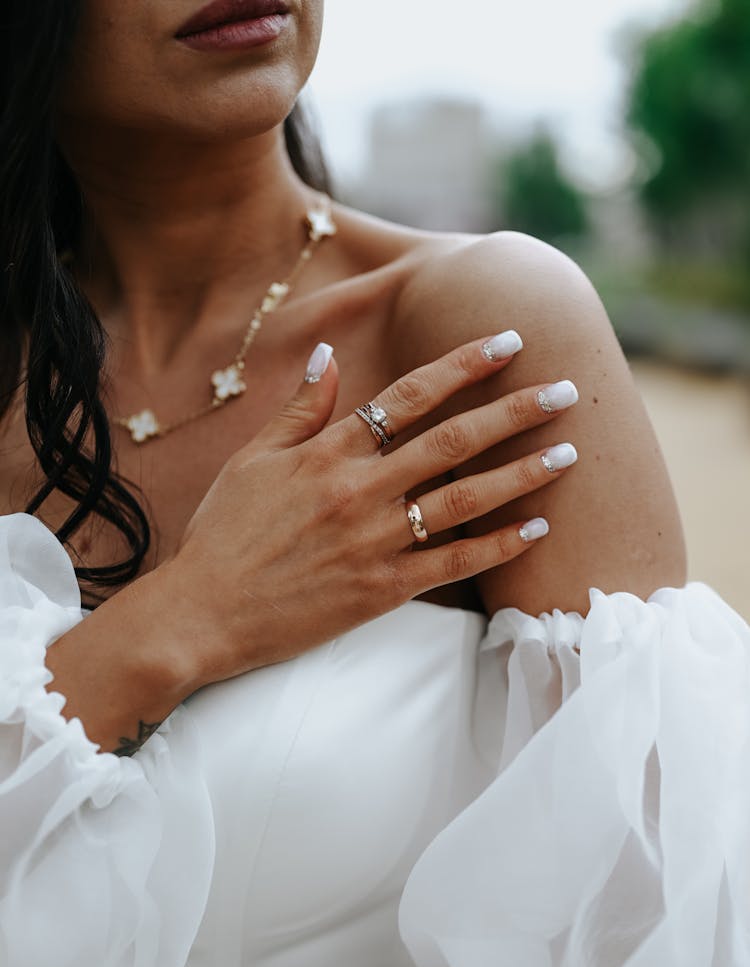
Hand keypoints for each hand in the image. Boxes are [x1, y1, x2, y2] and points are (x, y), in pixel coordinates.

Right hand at [163, 333, 578, 687]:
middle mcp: (359, 490)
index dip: (463, 366)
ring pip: (464, 499)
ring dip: (522, 472)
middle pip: (452, 440)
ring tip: (570, 451)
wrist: (203, 613)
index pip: (409, 396)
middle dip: (514, 411)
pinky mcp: (383, 590)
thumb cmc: (223, 533)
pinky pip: (453, 564)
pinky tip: (537, 527)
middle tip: (567, 389)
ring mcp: (374, 541)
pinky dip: (498, 546)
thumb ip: (299, 408)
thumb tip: (329, 354)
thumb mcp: (251, 460)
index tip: (509, 342)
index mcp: (328, 452)